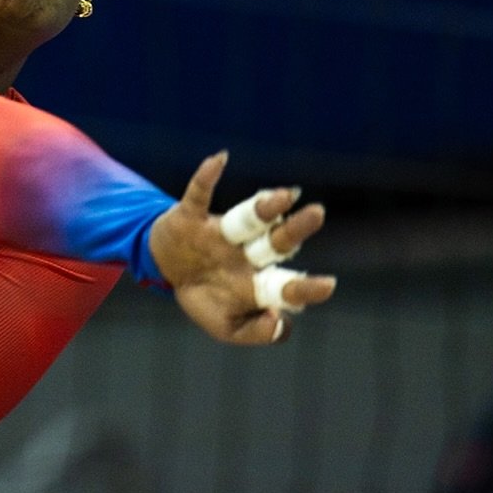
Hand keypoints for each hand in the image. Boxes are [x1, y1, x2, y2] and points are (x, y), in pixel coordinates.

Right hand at [147, 151, 335, 344]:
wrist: (164, 270)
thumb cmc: (205, 297)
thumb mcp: (226, 327)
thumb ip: (256, 332)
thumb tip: (282, 322)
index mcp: (257, 282)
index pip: (285, 283)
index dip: (305, 287)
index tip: (328, 285)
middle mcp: (246, 253)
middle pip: (276, 241)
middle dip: (296, 229)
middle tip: (317, 214)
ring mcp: (219, 233)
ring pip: (247, 217)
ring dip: (265, 205)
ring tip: (285, 195)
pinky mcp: (191, 216)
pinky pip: (199, 193)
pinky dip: (206, 176)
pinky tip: (220, 159)